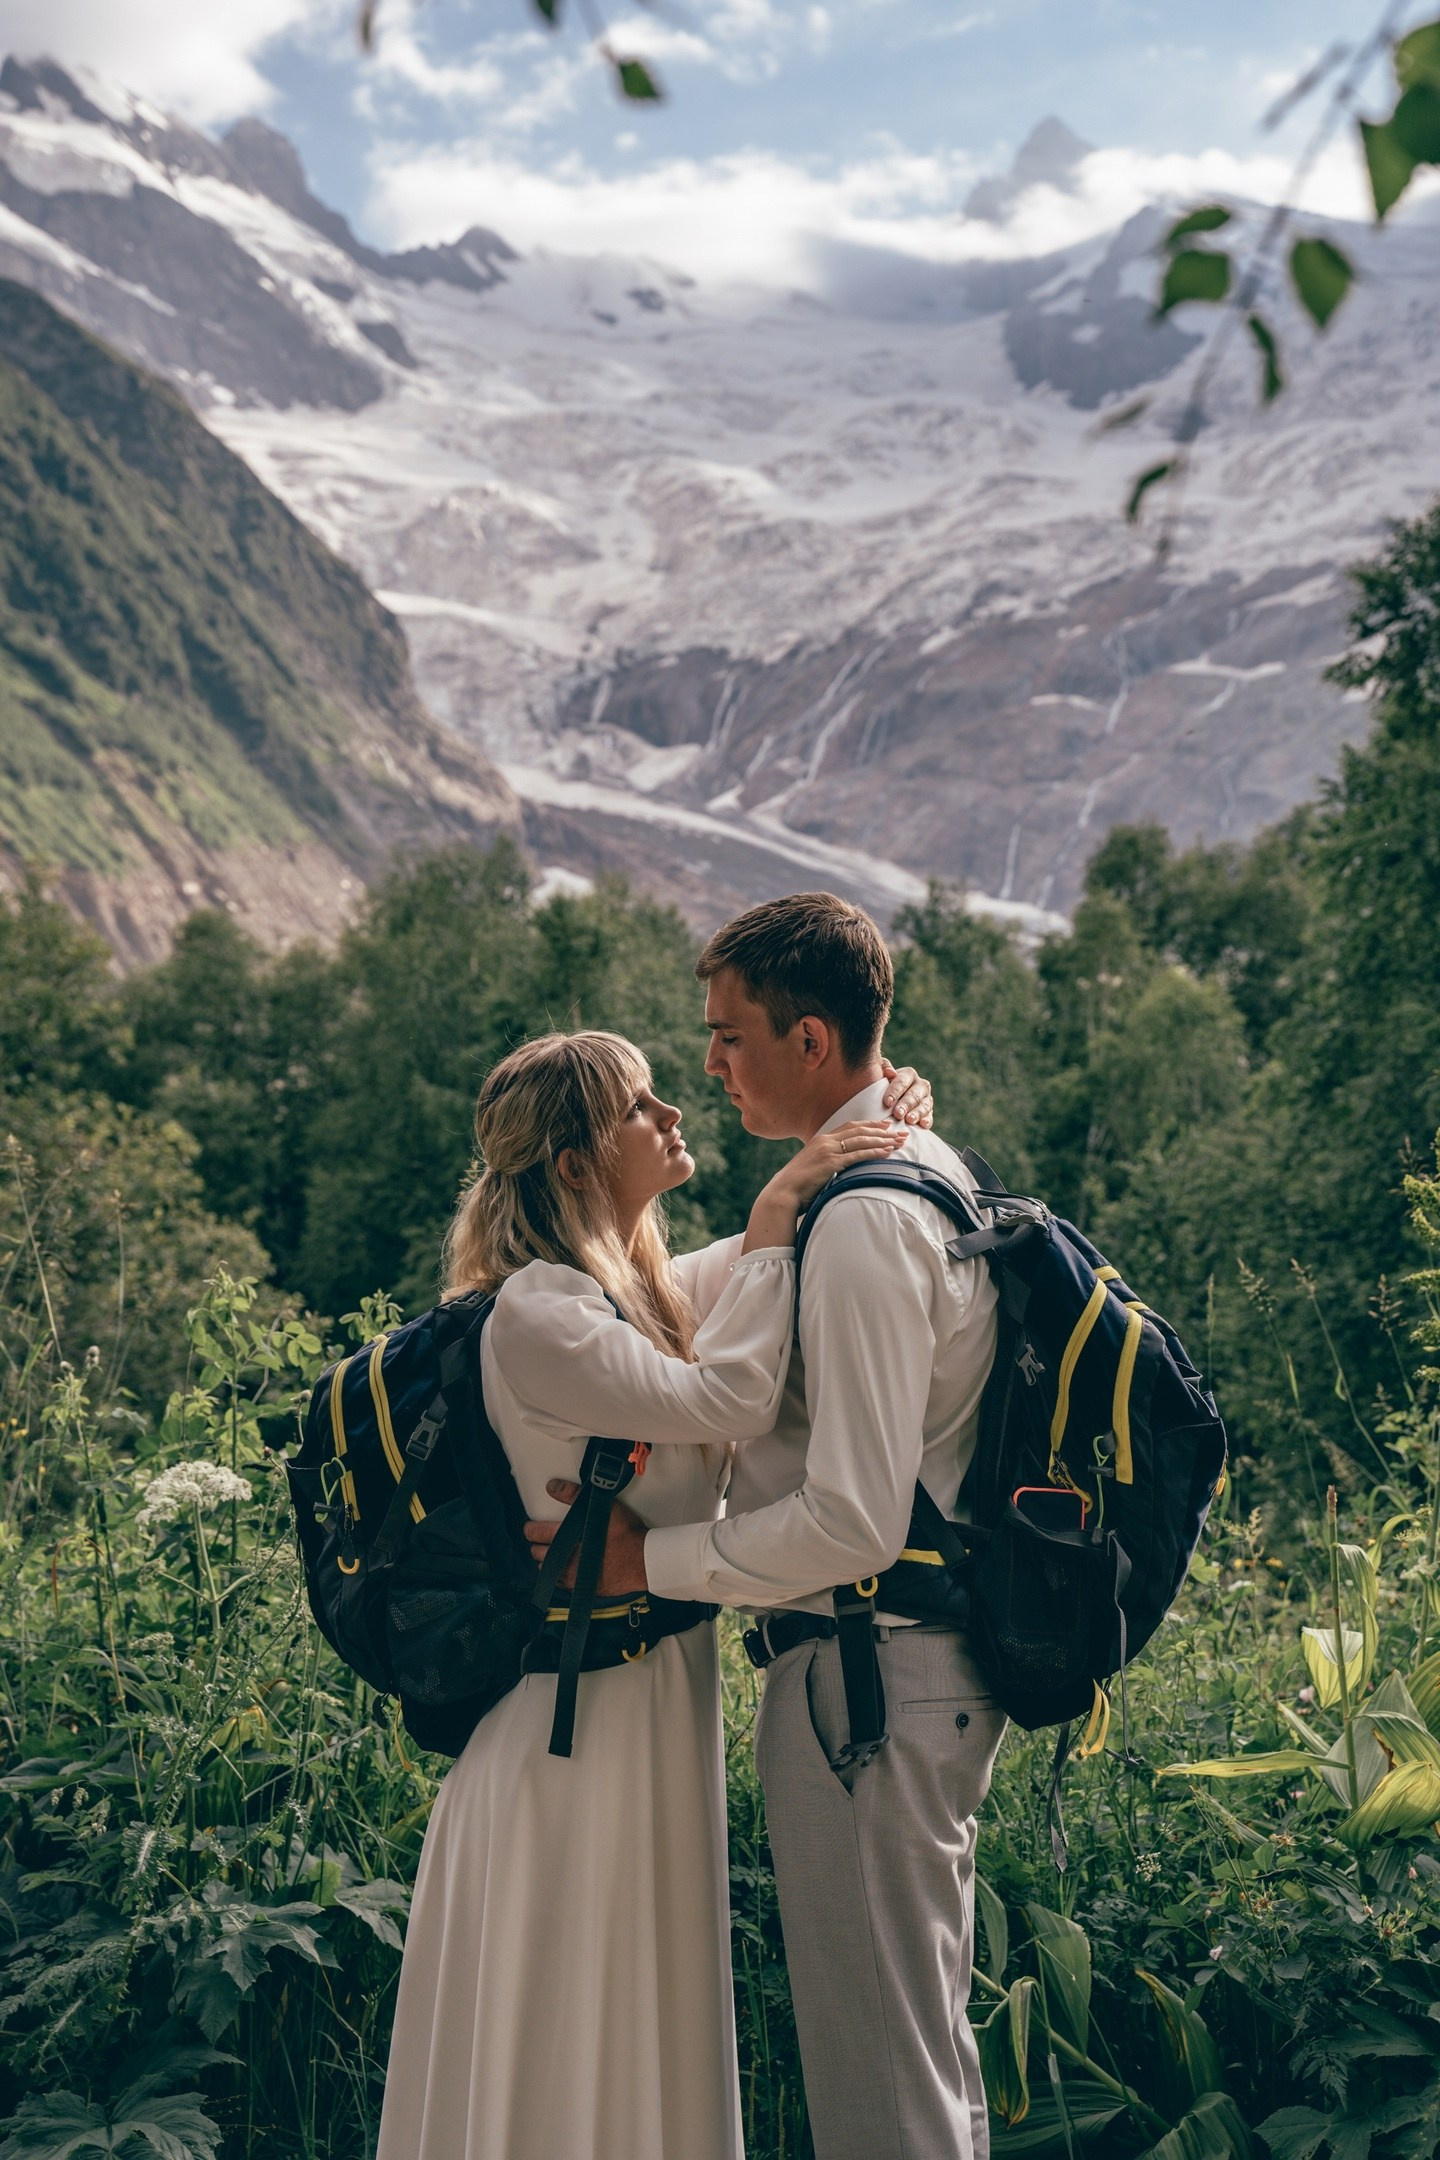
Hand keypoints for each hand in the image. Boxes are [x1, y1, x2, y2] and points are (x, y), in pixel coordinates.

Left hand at [525, 1480, 649, 1597]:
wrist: (644, 1561)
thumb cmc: (626, 1533)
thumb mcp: (603, 1506)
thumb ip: (574, 1494)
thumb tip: (552, 1486)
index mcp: (567, 1537)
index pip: (537, 1533)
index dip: (530, 1529)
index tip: (529, 1527)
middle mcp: (565, 1559)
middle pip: (538, 1553)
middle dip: (536, 1545)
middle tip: (538, 1540)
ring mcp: (573, 1577)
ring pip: (548, 1570)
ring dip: (547, 1562)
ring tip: (551, 1555)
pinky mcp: (583, 1587)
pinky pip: (561, 1585)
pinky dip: (559, 1577)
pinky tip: (564, 1571)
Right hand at [765, 1118, 907, 1211]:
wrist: (784, 1192)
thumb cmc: (798, 1185)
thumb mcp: (813, 1167)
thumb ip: (826, 1161)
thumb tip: (839, 1166)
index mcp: (821, 1139)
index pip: (850, 1126)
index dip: (869, 1125)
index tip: (885, 1125)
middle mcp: (825, 1141)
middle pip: (859, 1130)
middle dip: (882, 1130)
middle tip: (899, 1131)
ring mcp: (828, 1151)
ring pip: (861, 1140)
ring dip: (883, 1140)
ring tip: (899, 1141)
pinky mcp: (831, 1163)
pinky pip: (858, 1155)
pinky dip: (874, 1152)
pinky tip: (887, 1152)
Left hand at [880, 1057, 933, 1127]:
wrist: (891, 1101)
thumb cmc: (882, 1088)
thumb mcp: (880, 1076)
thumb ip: (883, 1069)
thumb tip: (890, 1072)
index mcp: (908, 1074)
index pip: (902, 1082)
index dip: (895, 1092)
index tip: (887, 1102)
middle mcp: (920, 1085)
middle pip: (914, 1095)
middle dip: (905, 1105)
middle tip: (897, 1114)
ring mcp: (926, 1099)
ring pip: (924, 1105)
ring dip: (917, 1113)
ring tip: (909, 1120)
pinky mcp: (929, 1113)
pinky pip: (930, 1116)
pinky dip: (927, 1120)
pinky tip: (923, 1124)